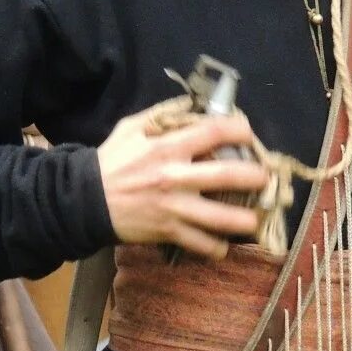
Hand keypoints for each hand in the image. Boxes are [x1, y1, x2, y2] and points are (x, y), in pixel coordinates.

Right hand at [96, 110, 270, 258]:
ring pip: (222, 218)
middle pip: (229, 175)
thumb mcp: (133, 127)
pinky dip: (217, 248)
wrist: (85, 200)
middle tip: (266, 177)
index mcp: (169, 147)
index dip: (240, 130)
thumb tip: (193, 102)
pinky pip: (201, 244)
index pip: (215, 132)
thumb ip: (164, 113)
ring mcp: (175, 208)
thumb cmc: (112, 160)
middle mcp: (177, 177)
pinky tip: (224, 244)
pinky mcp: (168, 232)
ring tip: (256, 218)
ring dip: (246, 220)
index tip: (248, 134)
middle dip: (256, 176)